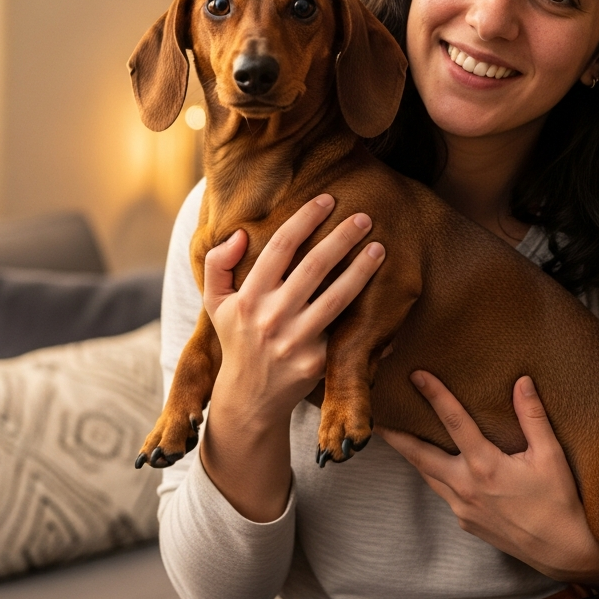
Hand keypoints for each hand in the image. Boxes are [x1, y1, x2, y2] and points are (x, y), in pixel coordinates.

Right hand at [198, 194, 384, 521]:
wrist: (249, 398)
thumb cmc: (237, 339)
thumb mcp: (216, 303)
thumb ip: (218, 264)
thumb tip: (238, 234)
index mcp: (248, 297)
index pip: (280, 247)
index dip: (305, 219)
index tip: (327, 200)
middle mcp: (271, 317)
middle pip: (314, 267)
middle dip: (342, 237)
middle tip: (364, 217)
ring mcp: (295, 340)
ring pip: (336, 296)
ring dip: (361, 269)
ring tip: (380, 249)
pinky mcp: (316, 361)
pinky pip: (344, 327)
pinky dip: (365, 309)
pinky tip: (382, 291)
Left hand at [378, 372, 598, 589]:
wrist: (562, 553)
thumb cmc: (559, 503)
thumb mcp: (551, 456)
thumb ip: (533, 417)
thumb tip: (522, 382)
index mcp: (486, 466)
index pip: (454, 421)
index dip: (435, 395)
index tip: (416, 376)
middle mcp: (466, 487)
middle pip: (420, 455)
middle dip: (396, 435)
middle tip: (376, 418)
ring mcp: (462, 507)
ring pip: (428, 475)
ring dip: (412, 455)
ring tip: (396, 437)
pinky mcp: (466, 522)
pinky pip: (443, 493)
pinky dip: (433, 475)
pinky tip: (435, 466)